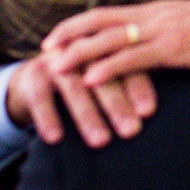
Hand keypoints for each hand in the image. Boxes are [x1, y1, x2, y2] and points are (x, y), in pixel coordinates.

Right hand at [6, 52, 155, 147]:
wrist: (35, 78)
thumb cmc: (84, 81)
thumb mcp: (107, 78)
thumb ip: (130, 85)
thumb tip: (157, 113)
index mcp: (105, 48)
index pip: (126, 65)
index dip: (138, 88)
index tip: (149, 112)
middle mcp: (82, 50)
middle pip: (103, 77)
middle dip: (117, 105)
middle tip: (132, 131)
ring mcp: (56, 61)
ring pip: (74, 88)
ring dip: (88, 116)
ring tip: (101, 141)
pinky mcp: (32, 75)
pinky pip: (40, 98)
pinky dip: (48, 118)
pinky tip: (55, 139)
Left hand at [41, 0, 189, 86]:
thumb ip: (176, 33)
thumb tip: (162, 46)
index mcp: (161, 10)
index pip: (110, 13)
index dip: (81, 24)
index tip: (59, 36)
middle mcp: (157, 15)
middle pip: (100, 21)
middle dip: (68, 35)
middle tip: (43, 50)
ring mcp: (165, 30)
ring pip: (110, 39)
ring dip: (78, 53)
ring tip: (54, 67)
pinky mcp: (176, 49)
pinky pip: (134, 57)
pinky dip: (108, 67)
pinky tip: (89, 79)